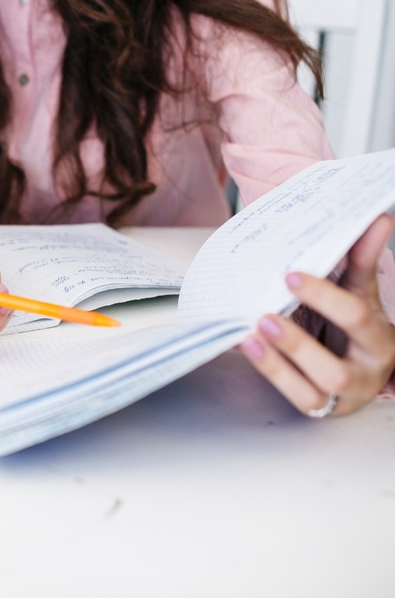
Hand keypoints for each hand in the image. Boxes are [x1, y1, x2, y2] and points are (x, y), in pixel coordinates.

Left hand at [240, 214, 394, 416]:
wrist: (365, 367)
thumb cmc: (357, 327)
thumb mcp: (362, 294)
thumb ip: (363, 260)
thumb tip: (377, 218)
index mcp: (379, 339)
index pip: (355, 318)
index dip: (325, 297)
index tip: (290, 276)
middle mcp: (365, 372)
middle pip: (334, 367)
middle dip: (298, 344)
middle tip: (265, 315)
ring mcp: (341, 396)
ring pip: (314, 389)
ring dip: (278, 363)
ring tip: (250, 335)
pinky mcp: (319, 406)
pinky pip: (296, 396)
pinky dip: (271, 374)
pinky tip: (247, 348)